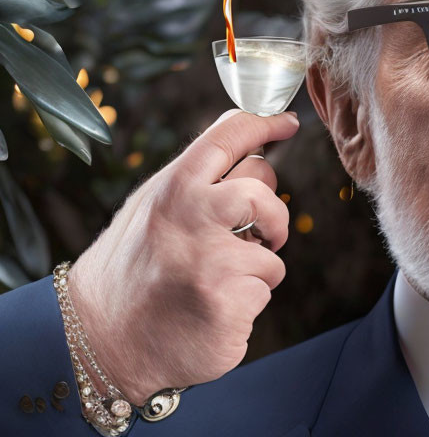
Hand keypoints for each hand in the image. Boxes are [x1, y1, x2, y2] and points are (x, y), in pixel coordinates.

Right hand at [68, 109, 298, 405]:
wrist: (103, 342)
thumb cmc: (134, 271)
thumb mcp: (151, 210)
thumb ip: (196, 182)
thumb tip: (253, 150)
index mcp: (173, 189)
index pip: (228, 137)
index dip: (265, 124)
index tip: (288, 123)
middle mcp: (193, 217)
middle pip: (263, 189)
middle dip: (271, 215)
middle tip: (258, 235)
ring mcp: (213, 261)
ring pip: (272, 250)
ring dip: (255, 269)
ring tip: (216, 282)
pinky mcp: (230, 303)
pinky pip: (264, 290)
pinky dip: (247, 301)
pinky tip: (213, 309)